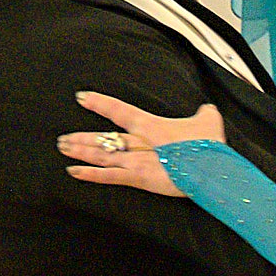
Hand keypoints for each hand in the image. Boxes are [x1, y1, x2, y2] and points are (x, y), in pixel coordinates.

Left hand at [58, 93, 225, 197]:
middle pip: (103, 137)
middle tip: (63, 137)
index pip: (118, 109)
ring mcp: (136, 160)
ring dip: (80, 151)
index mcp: (150, 124)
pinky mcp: (139, 178)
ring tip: (63, 149)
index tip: (82, 97)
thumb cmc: (209, 144)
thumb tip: (206, 110)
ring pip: (101, 154)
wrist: (212, 167)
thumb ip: (202, 113)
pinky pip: (109, 176)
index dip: (99, 103)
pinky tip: (73, 172)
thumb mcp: (208, 121)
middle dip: (82, 137)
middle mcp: (138, 141)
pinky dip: (90, 175)